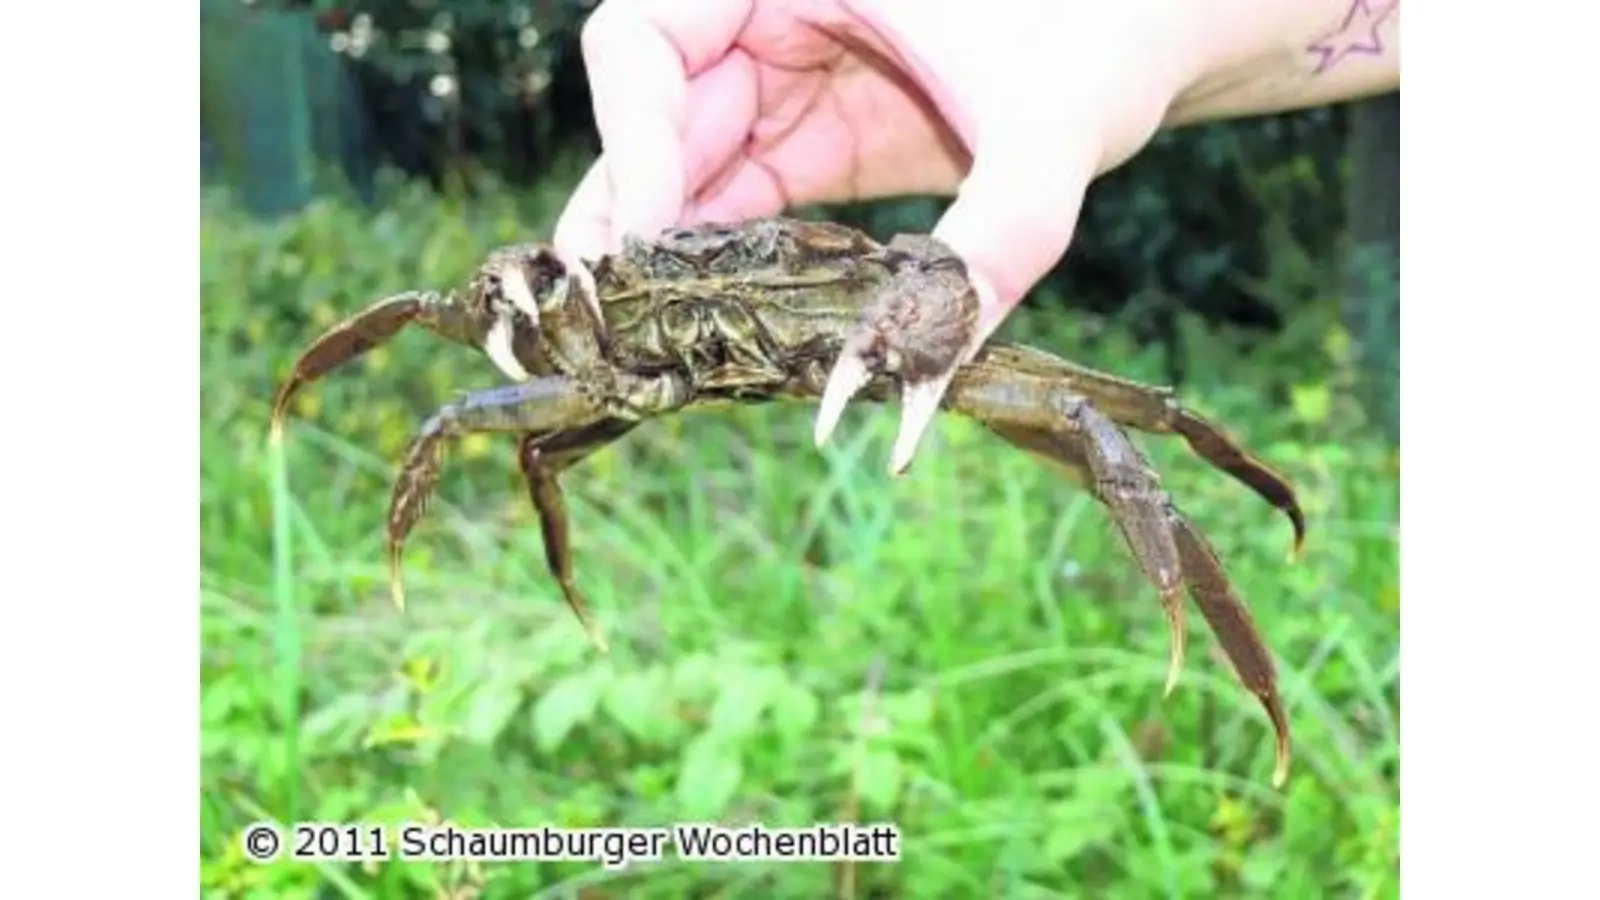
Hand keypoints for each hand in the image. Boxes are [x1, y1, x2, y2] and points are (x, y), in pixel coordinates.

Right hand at [555, 0, 1203, 341]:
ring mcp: (794, 77)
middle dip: (629, 216)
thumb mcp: (1048, 134)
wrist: (1159, 36)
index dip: (629, 136)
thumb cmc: (1109, 32)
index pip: (643, 39)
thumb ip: (988, 251)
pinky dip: (730, 262)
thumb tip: (916, 392)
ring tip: (644, 344)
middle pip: (654, 115)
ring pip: (692, 166)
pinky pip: (751, 198)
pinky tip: (718, 329)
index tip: (649, 240)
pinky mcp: (825, 137)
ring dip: (669, 254)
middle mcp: (774, 13)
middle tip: (609, 323)